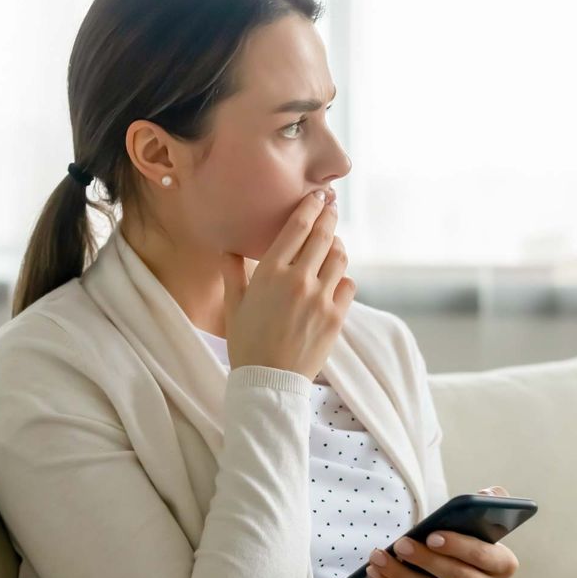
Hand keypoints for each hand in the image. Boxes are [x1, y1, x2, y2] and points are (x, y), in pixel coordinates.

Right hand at [220, 188, 353, 381]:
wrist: (269, 382)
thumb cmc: (246, 344)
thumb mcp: (233, 306)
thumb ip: (233, 272)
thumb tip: (227, 249)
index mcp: (270, 273)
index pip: (298, 228)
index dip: (310, 207)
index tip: (317, 196)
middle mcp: (298, 280)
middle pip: (323, 236)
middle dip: (329, 216)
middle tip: (331, 206)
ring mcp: (320, 298)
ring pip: (340, 258)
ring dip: (338, 246)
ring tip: (333, 244)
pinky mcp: (336, 317)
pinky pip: (348, 285)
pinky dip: (344, 278)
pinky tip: (336, 279)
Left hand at [365, 486, 518, 577]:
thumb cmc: (469, 546)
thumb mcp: (482, 525)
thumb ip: (490, 504)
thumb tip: (485, 494)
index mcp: (504, 565)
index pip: (483, 556)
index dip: (458, 546)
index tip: (431, 536)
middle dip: (425, 560)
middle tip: (400, 544)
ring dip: (400, 575)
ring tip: (378, 558)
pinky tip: (377, 575)